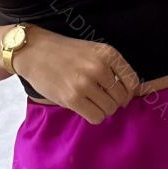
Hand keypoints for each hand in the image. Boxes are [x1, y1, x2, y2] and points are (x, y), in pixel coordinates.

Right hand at [11, 26, 139, 123]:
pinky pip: (96, 117)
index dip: (128, 93)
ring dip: (102, 109)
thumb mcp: (93, 51)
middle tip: (99, 98)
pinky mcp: (72, 98)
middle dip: (113, 102)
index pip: (133, 82)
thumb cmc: (65, 53)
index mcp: (108, 53)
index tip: (117, 94)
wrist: (34, 51)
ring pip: (109, 110)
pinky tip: (84, 107)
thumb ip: (112, 68)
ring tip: (90, 101)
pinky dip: (93, 116)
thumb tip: (128, 95)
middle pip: (121, 98)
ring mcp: (85, 83)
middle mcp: (99, 67)